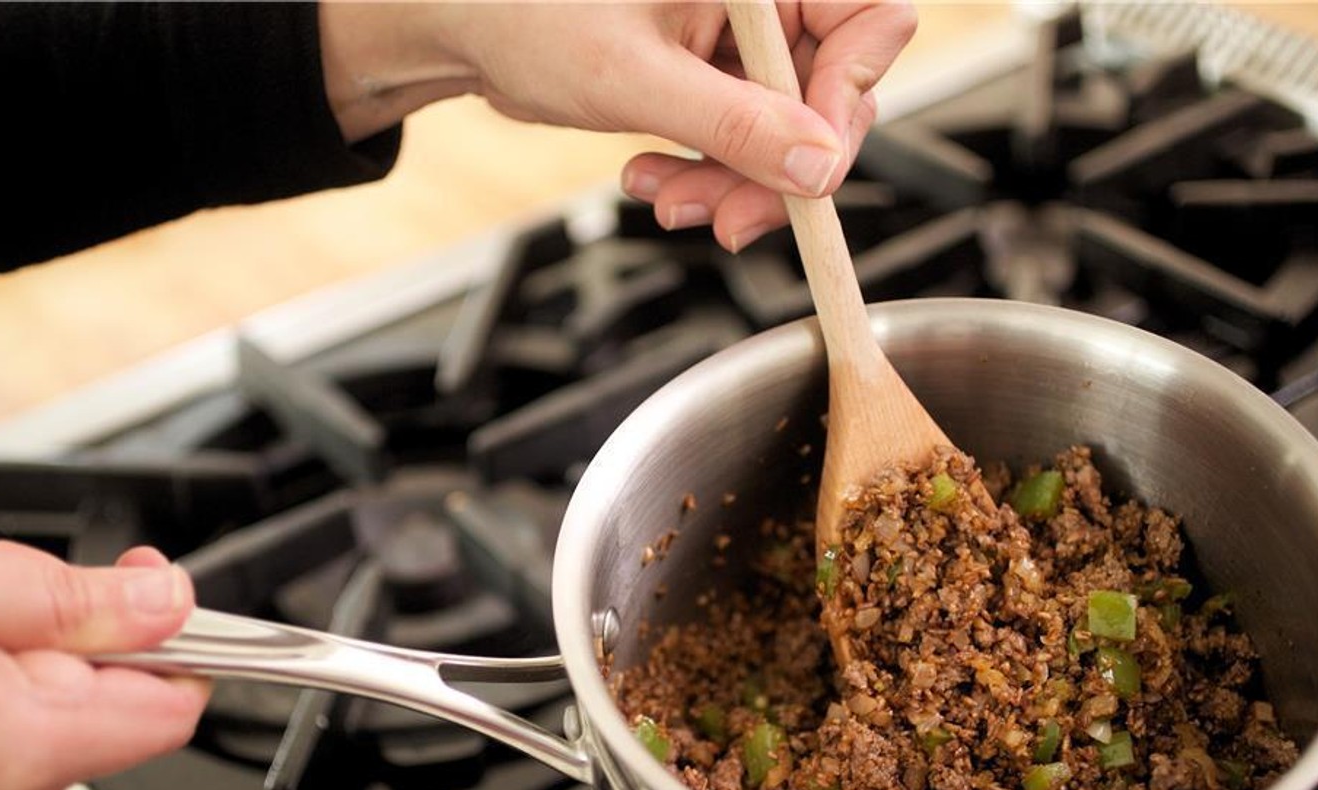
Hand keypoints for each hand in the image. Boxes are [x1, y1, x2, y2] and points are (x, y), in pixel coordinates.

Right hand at [0, 539, 208, 789]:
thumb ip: (68, 600)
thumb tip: (168, 602)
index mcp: (27, 747)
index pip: (176, 706)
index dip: (175, 634)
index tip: (140, 579)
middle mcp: (12, 786)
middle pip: (124, 693)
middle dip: (84, 622)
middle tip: (3, 588)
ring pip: (68, 692)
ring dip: (32, 634)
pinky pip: (18, 707)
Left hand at [318, 1, 915, 252]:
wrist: (465, 27)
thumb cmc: (527, 15)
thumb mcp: (636, 79)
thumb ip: (735, 124)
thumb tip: (820, 168)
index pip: (870, 21)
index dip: (847, 103)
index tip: (807, 172)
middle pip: (829, 90)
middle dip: (775, 167)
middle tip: (724, 223)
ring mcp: (741, 37)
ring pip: (786, 128)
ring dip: (732, 184)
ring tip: (666, 202)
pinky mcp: (714, 75)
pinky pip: (743, 139)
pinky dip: (706, 175)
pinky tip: (654, 182)